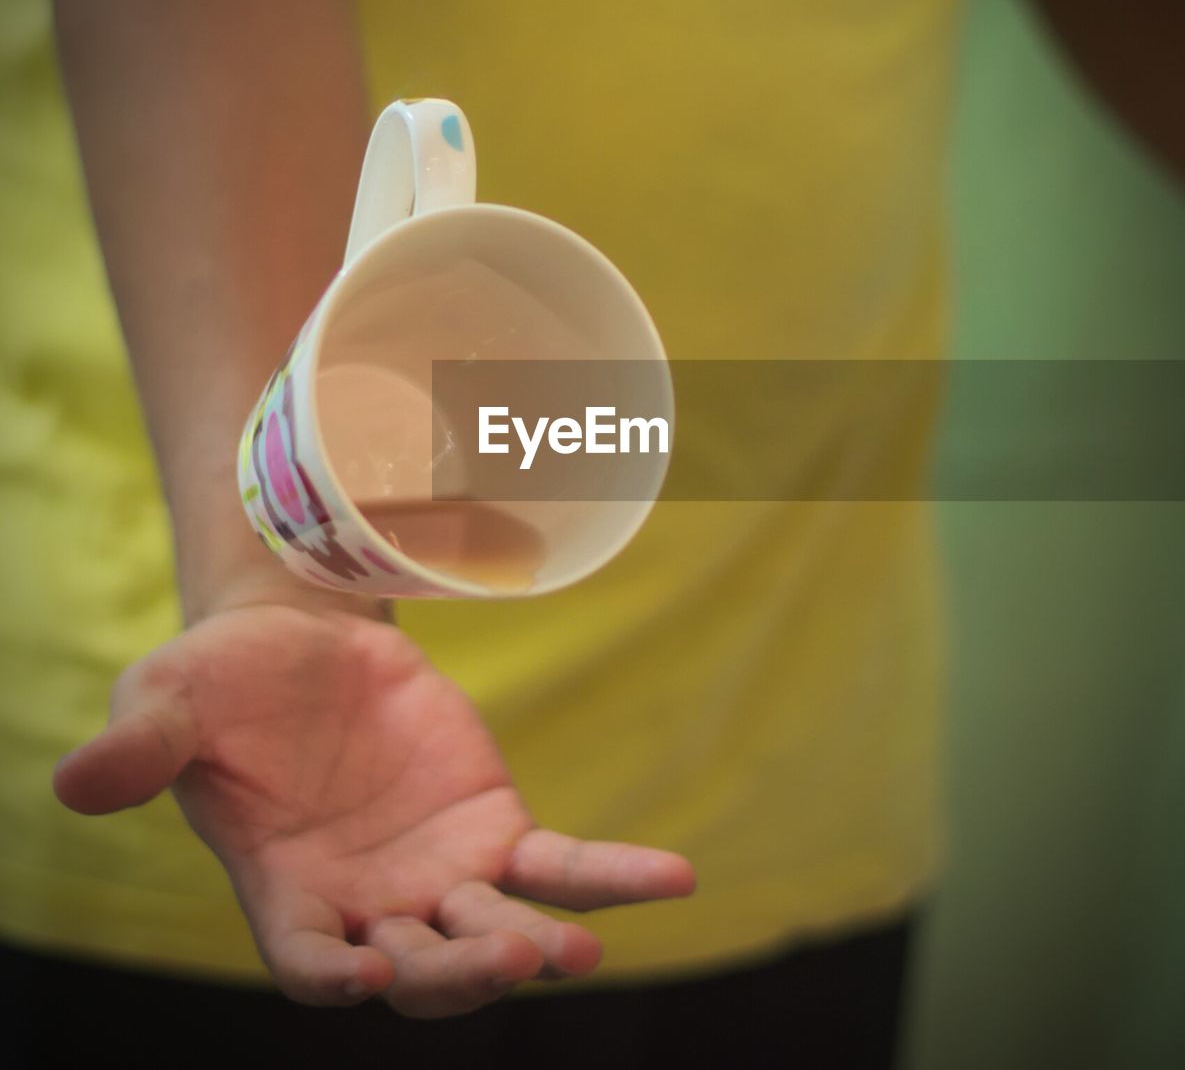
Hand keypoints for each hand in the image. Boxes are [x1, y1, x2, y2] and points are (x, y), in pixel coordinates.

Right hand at [52, 599, 695, 1016]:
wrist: (299, 644)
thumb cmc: (220, 688)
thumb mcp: (167, 702)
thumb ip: (139, 746)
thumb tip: (76, 782)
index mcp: (285, 895)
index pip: (309, 964)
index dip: (333, 976)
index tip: (363, 969)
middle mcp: (368, 906)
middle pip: (419, 970)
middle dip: (458, 975)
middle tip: (508, 957)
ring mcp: (439, 874)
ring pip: (495, 931)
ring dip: (537, 944)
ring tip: (580, 947)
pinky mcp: (493, 826)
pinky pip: (560, 864)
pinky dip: (610, 877)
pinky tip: (673, 882)